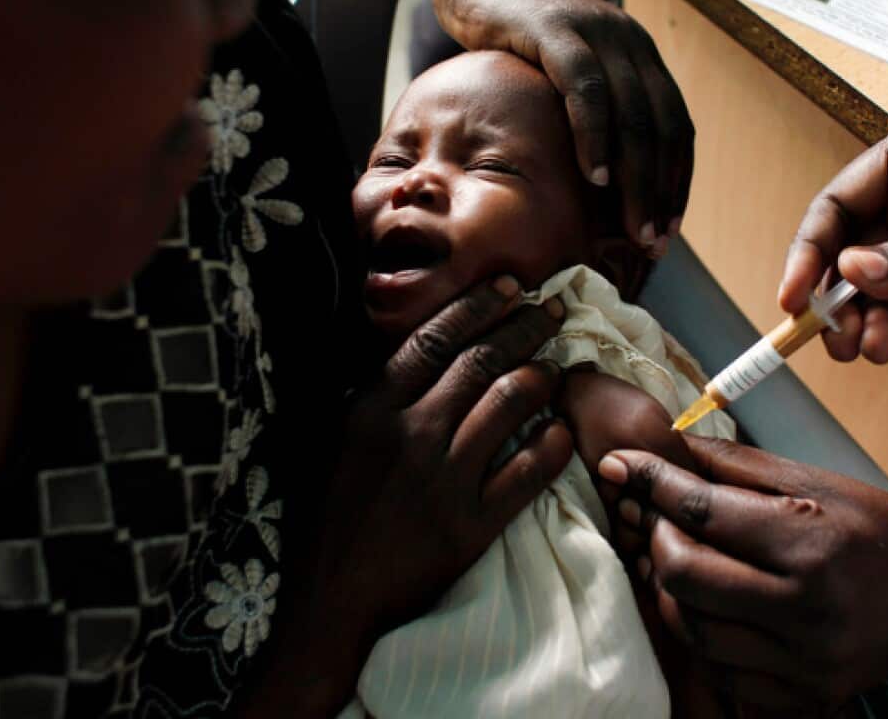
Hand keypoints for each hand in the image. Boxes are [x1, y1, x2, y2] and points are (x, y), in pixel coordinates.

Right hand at [267, 277, 572, 714]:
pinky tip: (562, 429)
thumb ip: (364, 398)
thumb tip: (401, 354)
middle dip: (525, 326)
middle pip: (482, 361)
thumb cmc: (324, 520)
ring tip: (558, 366)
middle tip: (553, 310)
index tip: (508, 287)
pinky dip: (552, 444)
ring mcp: (445, 479)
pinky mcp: (471, 524)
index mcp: (373, 410)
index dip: (478, 306)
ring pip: (511, 403)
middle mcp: (412, 434)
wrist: (332, 600)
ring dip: (543, 375)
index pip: (435, 339)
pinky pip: (528, 472)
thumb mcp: (326, 444)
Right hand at [434, 0, 694, 255]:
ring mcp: (595, 32)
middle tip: (653, 242)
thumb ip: (592, 119)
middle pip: (663, 128)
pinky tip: (594, 176)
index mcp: (640, 58)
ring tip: (631, 225)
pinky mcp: (554, 29)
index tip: (669, 230)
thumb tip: (599, 193)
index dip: (677, 182)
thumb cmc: (516, 44)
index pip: (677, 129)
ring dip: (637, 178)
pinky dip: (595, 136)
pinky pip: (585, 89)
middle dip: (661, 191)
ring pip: (634, 114)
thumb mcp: (566, 79)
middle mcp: (629, 42)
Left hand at [596, 436, 887, 714]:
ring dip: (671, 587)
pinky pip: (717, 665)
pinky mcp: (798, 696)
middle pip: (682, 574)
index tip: (620, 465)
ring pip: (690, 625)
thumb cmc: (882, 535)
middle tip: (662, 519)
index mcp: (812, 543)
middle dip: (656, 539)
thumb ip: (740, 468)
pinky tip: (711, 601)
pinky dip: (700, 629)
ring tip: (683, 558)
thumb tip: (668, 442)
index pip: (702, 511)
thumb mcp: (822, 483)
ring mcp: (801, 661)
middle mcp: (805, 608)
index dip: (651, 483)